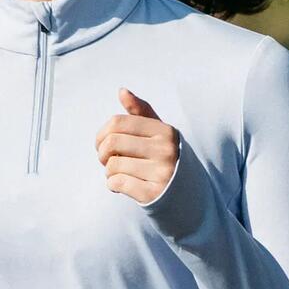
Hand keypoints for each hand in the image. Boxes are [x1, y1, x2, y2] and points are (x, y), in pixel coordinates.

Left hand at [96, 87, 180, 203]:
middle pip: (111, 142)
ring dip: (109, 171)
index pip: (118, 122)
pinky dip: (112, 185)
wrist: (186, 198)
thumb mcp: (159, 134)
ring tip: (120, 174)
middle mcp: (166, 150)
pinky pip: (116, 183)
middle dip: (102, 153)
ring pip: (112, 165)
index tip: (103, 144)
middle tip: (107, 161)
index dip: (102, 134)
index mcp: (165, 131)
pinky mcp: (152, 194)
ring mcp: (161, 172)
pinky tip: (121, 186)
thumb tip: (122, 91)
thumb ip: (141, 113)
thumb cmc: (165, 159)